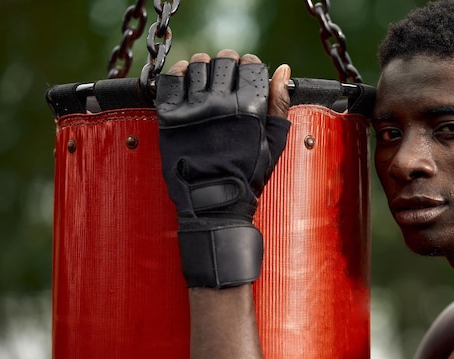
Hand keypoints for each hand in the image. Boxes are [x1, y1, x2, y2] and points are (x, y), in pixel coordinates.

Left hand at [156, 50, 291, 287]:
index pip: (250, 66)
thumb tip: (282, 70)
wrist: (213, 202)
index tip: (247, 73)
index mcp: (249, 108)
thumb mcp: (274, 142)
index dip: (250, 66)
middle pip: (223, 61)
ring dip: (204, 66)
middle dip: (228, 63)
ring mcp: (193, 109)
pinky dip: (178, 73)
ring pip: (197, 65)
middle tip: (227, 76)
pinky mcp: (170, 116)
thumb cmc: (246, 175)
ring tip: (206, 79)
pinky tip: (185, 80)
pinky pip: (171, 79)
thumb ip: (279, 104)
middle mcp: (221, 104)